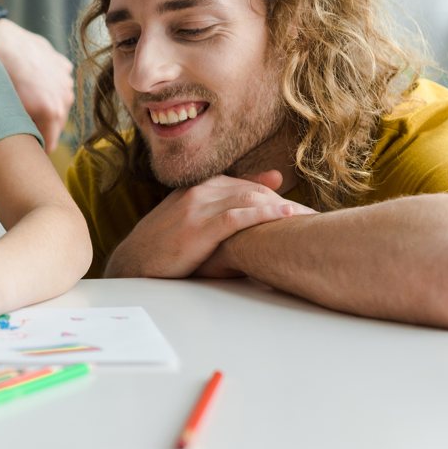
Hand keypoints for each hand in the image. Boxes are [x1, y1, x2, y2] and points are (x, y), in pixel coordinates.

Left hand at [0, 19, 73, 152]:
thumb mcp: (7, 111)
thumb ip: (22, 129)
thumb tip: (24, 142)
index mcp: (51, 111)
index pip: (50, 143)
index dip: (37, 148)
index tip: (26, 149)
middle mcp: (64, 96)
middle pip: (57, 124)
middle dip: (43, 126)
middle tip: (24, 125)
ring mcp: (65, 78)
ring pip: (60, 102)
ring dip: (48, 105)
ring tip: (28, 100)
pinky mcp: (62, 64)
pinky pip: (59, 83)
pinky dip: (50, 85)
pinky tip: (33, 82)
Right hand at [104, 171, 315, 278]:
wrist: (133, 264)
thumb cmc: (163, 249)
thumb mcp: (189, 225)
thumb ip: (218, 215)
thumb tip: (254, 221)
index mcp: (197, 188)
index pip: (244, 184)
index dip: (273, 195)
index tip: (299, 208)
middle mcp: (199, 191)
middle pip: (252, 190)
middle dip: (284, 202)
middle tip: (314, 217)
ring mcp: (198, 207)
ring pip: (249, 198)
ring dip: (282, 208)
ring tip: (310, 218)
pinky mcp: (198, 227)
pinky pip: (238, 216)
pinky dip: (264, 214)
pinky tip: (286, 216)